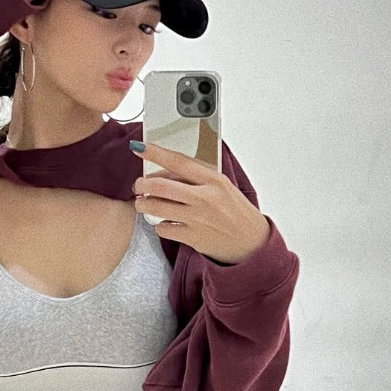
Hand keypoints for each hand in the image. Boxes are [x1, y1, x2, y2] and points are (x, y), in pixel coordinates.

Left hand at [131, 142, 271, 264]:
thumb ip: (196, 178)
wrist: (251, 242)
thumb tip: (163, 173)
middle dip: (142, 185)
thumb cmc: (236, 212)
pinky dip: (159, 226)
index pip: (179, 162)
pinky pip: (164, 229)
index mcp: (214, 180)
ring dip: (143, 205)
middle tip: (138, 186)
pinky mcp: (193, 238)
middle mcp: (204, 198)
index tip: (140, 148)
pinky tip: (164, 223)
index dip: (156, 154)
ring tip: (142, 204)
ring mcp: (198, 219)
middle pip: (160, 186)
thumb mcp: (222, 187)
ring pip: (157, 208)